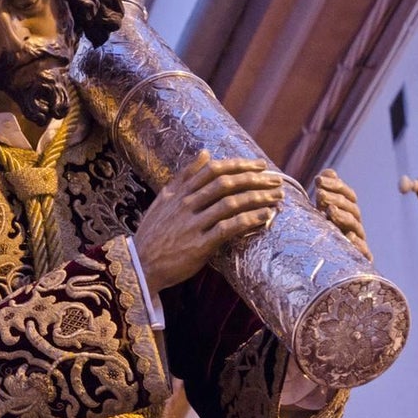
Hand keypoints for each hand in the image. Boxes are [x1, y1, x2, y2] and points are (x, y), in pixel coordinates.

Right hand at [134, 151, 284, 293]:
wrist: (140, 265)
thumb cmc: (154, 233)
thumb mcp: (163, 199)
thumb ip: (184, 176)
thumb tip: (205, 153)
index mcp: (179, 192)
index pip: (214, 170)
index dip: (240, 165)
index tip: (260, 166)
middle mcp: (186, 204)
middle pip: (226, 184)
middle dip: (255, 179)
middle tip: (277, 180)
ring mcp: (192, 224)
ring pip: (230, 203)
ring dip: (257, 198)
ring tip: (276, 197)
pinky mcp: (199, 245)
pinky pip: (228, 228)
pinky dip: (249, 220)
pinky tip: (264, 216)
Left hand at [315, 168, 370, 260]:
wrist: (333, 262)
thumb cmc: (326, 232)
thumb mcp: (323, 211)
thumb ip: (325, 191)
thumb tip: (328, 172)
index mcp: (348, 210)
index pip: (347, 194)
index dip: (334, 185)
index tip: (318, 179)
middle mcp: (354, 222)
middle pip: (350, 208)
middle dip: (335, 198)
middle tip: (319, 193)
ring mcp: (358, 238)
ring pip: (354, 225)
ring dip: (343, 216)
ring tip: (329, 210)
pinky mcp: (360, 256)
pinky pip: (363, 250)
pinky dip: (357, 243)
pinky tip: (349, 237)